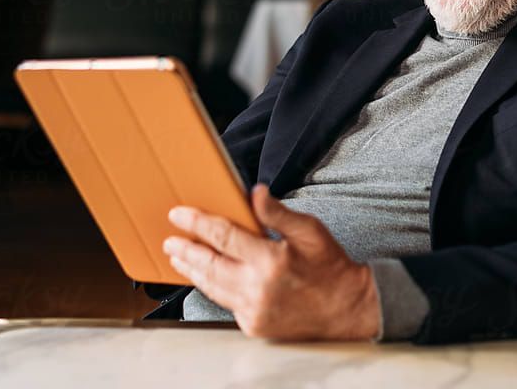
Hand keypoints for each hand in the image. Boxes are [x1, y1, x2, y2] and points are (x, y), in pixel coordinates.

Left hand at [163, 184, 379, 340]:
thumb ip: (277, 213)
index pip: (222, 236)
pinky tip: (206, 277)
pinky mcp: (254, 325)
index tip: (179, 215)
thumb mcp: (309, 231)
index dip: (197, 223)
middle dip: (186, 249)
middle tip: (170, 239)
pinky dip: (212, 287)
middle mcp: (257, 288)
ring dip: (193, 270)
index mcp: (270, 260)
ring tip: (179, 257)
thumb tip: (254, 191)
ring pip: (212, 286)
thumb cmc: (329, 266)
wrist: (346, 309)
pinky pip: (226, 302)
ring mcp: (254, 310)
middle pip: (209, 264)